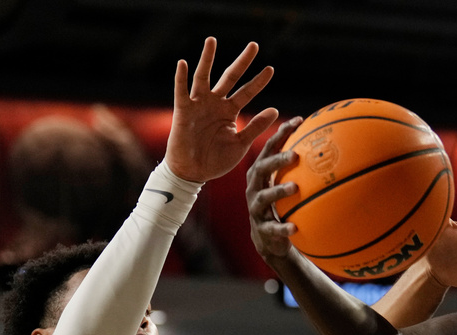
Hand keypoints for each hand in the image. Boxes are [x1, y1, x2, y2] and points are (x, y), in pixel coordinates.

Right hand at [165, 37, 278, 182]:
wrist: (193, 172)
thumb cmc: (216, 160)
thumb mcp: (240, 143)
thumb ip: (256, 127)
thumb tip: (275, 110)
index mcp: (230, 111)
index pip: (247, 92)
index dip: (259, 81)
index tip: (270, 69)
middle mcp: (215, 103)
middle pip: (230, 77)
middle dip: (242, 62)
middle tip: (254, 45)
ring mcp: (199, 105)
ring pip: (203, 77)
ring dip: (207, 59)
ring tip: (212, 40)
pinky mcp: (183, 111)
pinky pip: (181, 91)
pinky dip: (181, 77)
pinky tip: (183, 63)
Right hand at [246, 116, 303, 258]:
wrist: (268, 238)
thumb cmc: (282, 205)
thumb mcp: (287, 184)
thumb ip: (302, 168)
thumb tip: (334, 147)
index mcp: (261, 173)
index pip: (269, 148)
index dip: (282, 133)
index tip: (299, 121)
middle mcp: (254, 187)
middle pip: (262, 168)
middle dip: (277, 160)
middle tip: (295, 155)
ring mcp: (256, 208)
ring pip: (265, 197)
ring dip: (279, 191)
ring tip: (295, 187)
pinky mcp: (262, 229)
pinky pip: (273, 228)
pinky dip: (283, 228)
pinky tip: (295, 228)